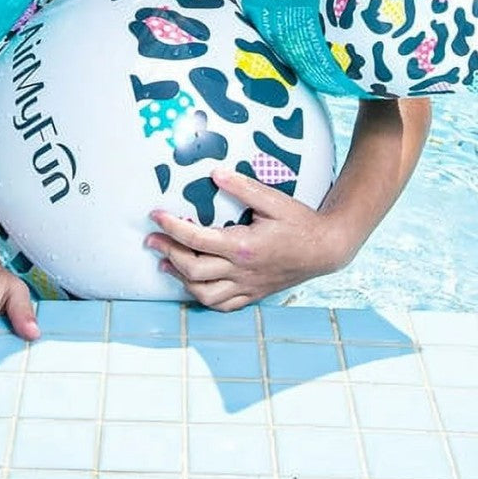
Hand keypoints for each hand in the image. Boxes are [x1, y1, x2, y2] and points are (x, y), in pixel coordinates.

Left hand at [144, 167, 343, 310]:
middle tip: (151, 238)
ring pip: (204, 293)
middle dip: (167, 252)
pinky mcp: (254, 294)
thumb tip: (215, 173)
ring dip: (180, 278)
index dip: (172, 227)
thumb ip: (242, 187)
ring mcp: (247, 286)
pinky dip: (203, 297)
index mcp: (243, 246)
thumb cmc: (300, 222)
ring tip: (165, 262)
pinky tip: (193, 285)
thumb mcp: (273, 199)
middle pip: (193, 269)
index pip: (197, 238)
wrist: (326, 249)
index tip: (156, 215)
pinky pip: (223, 305)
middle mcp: (242, 271)